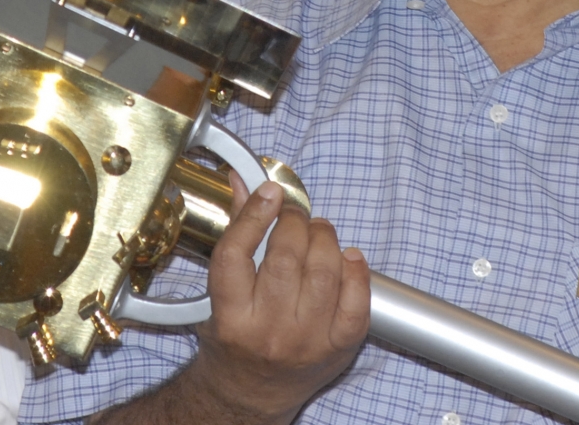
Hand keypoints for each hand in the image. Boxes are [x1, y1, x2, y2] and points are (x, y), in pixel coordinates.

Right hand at [187, 173, 371, 424]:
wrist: (250, 396)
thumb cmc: (235, 338)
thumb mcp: (221, 291)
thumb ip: (236, 231)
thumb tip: (243, 182)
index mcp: (230, 316)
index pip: (236, 255)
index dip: (254, 215)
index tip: (270, 192)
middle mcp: (267, 332)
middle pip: (285, 258)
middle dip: (295, 223)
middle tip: (295, 216)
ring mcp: (306, 342)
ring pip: (324, 273)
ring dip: (325, 239)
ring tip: (319, 233)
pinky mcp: (338, 348)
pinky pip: (357, 302)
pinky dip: (357, 271)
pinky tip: (347, 258)